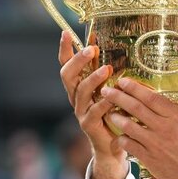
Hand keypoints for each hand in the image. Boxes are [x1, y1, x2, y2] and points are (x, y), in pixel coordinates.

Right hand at [58, 31, 126, 178]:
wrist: (111, 146)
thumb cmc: (112, 113)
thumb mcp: (107, 90)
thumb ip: (105, 73)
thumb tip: (109, 47)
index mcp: (77, 87)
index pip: (66, 64)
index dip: (64, 49)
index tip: (65, 33)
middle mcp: (75, 97)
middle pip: (68, 75)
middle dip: (78, 61)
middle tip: (91, 50)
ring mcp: (80, 111)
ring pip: (81, 91)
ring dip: (93, 79)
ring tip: (106, 69)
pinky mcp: (89, 125)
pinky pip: (95, 111)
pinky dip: (104, 102)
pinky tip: (112, 96)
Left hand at [101, 77, 177, 178]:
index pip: (153, 98)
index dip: (136, 88)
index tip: (124, 81)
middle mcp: (164, 127)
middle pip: (136, 108)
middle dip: (119, 97)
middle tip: (106, 91)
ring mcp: (154, 143)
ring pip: (129, 126)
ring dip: (116, 118)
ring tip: (107, 111)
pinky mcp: (149, 158)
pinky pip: (130, 146)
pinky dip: (121, 140)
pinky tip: (117, 138)